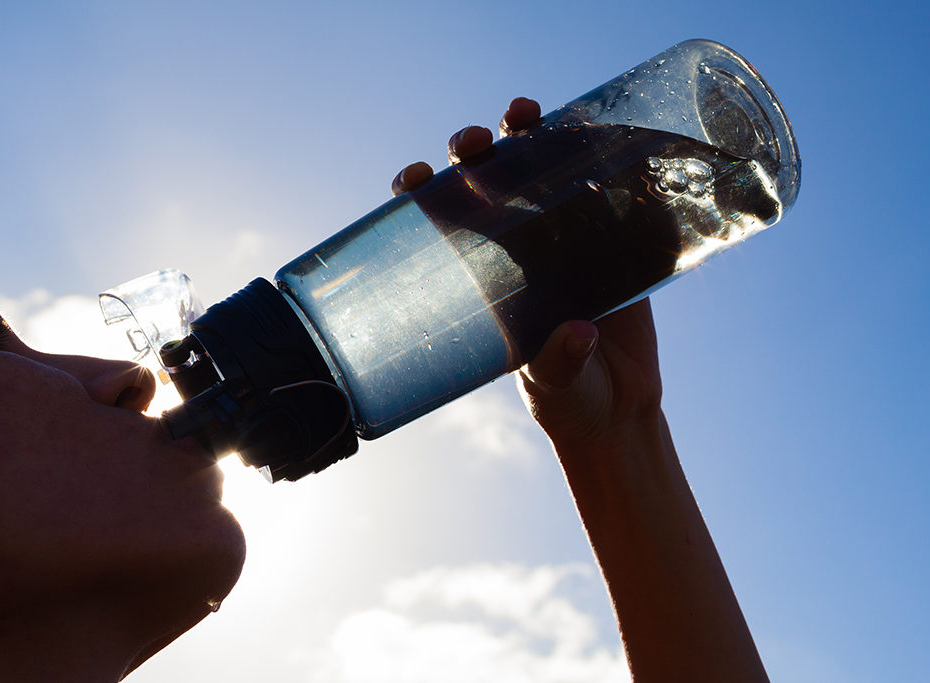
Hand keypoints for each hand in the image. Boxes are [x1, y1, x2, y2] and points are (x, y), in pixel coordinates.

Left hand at [390, 97, 662, 457]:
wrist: (620, 411)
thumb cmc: (568, 401)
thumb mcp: (553, 385)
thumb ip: (558, 363)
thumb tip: (577, 334)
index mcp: (481, 278)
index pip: (437, 223)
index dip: (418, 193)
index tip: (413, 179)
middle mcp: (515, 249)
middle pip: (482, 182)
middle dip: (471, 152)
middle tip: (475, 143)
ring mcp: (562, 238)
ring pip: (537, 170)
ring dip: (527, 135)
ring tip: (524, 115)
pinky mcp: (612, 240)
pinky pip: (602, 187)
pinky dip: (597, 153)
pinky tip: (595, 129)